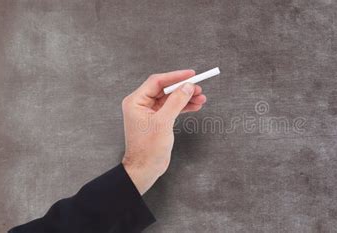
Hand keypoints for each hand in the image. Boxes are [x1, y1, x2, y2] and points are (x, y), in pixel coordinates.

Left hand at [121, 70, 205, 193]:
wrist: (145, 169)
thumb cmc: (148, 149)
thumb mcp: (163, 123)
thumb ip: (176, 102)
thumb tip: (187, 86)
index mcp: (136, 101)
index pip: (157, 82)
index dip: (175, 77)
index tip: (191, 74)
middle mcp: (141, 104)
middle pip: (165, 89)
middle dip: (183, 88)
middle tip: (199, 88)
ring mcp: (149, 112)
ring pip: (170, 99)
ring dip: (185, 98)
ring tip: (201, 98)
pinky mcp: (157, 120)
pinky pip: (171, 108)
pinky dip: (183, 107)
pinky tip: (195, 106)